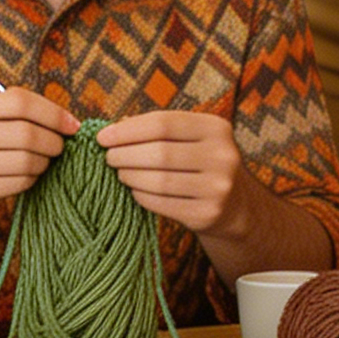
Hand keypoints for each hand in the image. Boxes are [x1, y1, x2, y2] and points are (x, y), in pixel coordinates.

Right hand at [0, 88, 75, 231]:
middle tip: (58, 146)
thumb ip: (9, 109)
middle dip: (53, 140)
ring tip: (42, 161)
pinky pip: (17, 182)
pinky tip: (28, 176)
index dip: (52, 112)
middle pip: (25, 132)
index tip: (70, 124)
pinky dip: (31, 179)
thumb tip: (65, 118)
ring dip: (44, 162)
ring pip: (25, 160)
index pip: (18, 101)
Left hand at [95, 108, 252, 236]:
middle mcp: (222, 156)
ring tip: (120, 173)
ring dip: (130, 176)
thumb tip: (114, 128)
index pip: (163, 123)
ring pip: (158, 181)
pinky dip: (141, 196)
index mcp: (216, 128)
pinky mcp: (207, 214)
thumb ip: (158, 129)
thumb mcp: (191, 138)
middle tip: (108, 157)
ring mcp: (217, 187)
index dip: (128, 130)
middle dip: (124, 154)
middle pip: (159, 152)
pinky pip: (162, 204)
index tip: (103, 137)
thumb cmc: (200, 163)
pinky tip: (135, 190)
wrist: (235, 205)